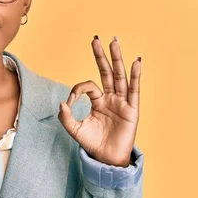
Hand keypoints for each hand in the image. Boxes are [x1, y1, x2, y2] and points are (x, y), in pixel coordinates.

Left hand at [58, 36, 140, 167]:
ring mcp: (122, 102)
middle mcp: (111, 98)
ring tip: (114, 42)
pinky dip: (135, 76)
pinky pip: (134, 90)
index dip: (77, 90)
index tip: (69, 103)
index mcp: (98, 101)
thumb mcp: (75, 130)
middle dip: (101, 55)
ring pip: (119, 76)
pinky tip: (136, 62)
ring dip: (117, 59)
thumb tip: (61, 102)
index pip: (88, 86)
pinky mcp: (132, 110)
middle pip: (106, 72)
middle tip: (97, 39)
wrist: (107, 159)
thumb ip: (66, 117)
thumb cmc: (93, 144)